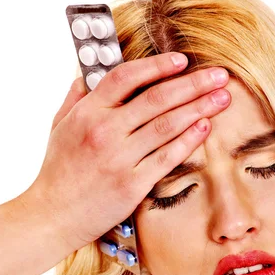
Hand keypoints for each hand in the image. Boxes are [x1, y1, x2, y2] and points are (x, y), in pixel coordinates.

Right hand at [22, 52, 230, 252]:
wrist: (52, 215)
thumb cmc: (58, 169)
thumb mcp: (59, 125)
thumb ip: (77, 96)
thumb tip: (91, 72)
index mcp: (88, 112)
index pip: (126, 77)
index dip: (157, 65)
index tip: (182, 60)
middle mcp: (105, 131)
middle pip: (156, 99)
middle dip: (193, 84)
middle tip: (220, 75)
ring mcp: (120, 159)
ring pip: (167, 126)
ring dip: (199, 108)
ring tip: (222, 97)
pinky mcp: (132, 185)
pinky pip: (167, 158)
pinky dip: (188, 140)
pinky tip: (205, 127)